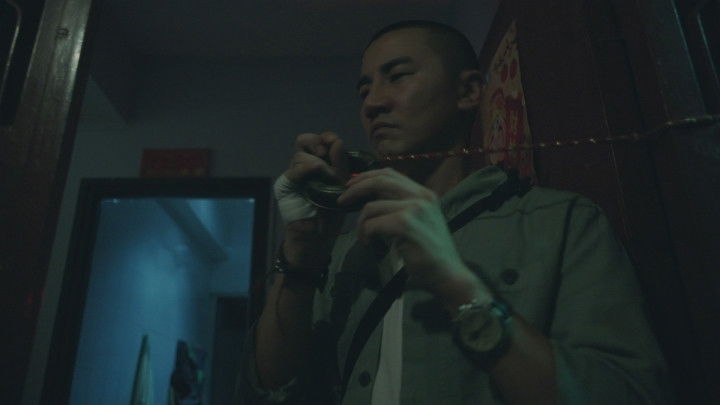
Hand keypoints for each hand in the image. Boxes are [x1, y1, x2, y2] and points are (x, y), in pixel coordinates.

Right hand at [280, 132, 348, 265]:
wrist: (318, 236)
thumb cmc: (331, 213)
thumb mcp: (342, 186)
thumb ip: (340, 165)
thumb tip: (337, 142)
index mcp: (320, 164)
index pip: (319, 141)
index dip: (326, 138)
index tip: (336, 144)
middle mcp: (304, 167)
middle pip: (304, 140)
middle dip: (317, 142)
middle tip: (326, 151)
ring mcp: (293, 176)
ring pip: (300, 155)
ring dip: (318, 163)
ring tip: (329, 178)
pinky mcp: (285, 186)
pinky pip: (293, 171)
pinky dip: (306, 168)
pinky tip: (316, 171)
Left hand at [337, 168, 482, 296]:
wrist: (448, 274)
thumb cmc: (430, 253)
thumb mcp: (418, 221)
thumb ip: (400, 206)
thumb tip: (371, 198)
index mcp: (424, 194)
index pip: (390, 173)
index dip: (367, 176)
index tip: (351, 184)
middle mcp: (421, 196)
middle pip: (379, 180)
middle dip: (355, 188)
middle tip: (341, 201)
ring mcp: (414, 209)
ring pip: (372, 207)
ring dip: (361, 224)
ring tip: (365, 239)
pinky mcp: (405, 224)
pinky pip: (373, 224)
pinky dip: (366, 235)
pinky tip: (371, 246)